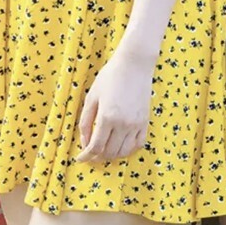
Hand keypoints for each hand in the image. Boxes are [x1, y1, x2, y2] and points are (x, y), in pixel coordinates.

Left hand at [76, 47, 153, 161]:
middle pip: (109, 152)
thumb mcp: (92, 97)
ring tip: (104, 151)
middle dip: (97, 157)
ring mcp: (136, 124)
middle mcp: (123, 124)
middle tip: (90, 154)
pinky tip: (121, 146)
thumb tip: (84, 141)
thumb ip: (86, 121)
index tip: (80, 159)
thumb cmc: (110, 77)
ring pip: (124, 152)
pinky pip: (138, 144)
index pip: (95, 147)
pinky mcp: (145, 122)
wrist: (134, 65)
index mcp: (107, 117)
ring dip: (112, 155)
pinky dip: (128, 150)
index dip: (86, 156)